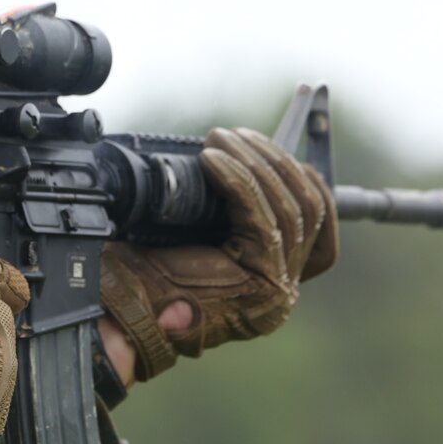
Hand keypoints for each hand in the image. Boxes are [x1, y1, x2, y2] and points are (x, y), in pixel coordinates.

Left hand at [100, 127, 337, 382]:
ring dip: (256, 163)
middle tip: (237, 135)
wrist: (123, 308)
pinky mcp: (261, 282)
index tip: (282, 151)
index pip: (319, 229)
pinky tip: (212, 160)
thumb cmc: (148, 273)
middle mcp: (282, 289)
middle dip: (275, 162)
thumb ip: (227, 206)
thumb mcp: (195, 231)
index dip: (308, 185)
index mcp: (272, 279)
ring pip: (290, 209)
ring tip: (222, 139)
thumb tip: (233, 155)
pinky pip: (260, 218)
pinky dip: (238, 180)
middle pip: (307, 210)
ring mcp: (276, 288)